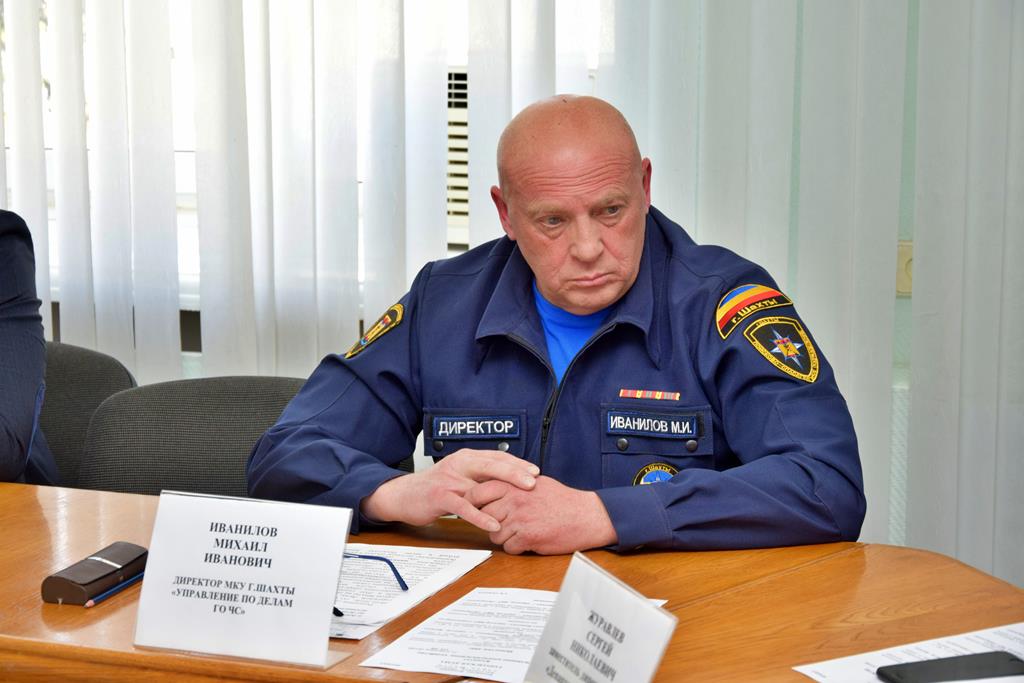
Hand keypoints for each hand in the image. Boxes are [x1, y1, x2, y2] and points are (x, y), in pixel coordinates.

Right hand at [360, 449, 538, 531]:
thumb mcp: (460, 476)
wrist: (403, 495)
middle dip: (515, 472)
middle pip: (492, 465)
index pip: (497, 456)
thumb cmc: (436, 488)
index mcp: (467, 457)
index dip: (517, 463)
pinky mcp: (440, 496)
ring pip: (480, 485)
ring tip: (522, 500)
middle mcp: (459, 464)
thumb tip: (509, 481)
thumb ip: (480, 477)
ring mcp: (449, 479)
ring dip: (502, 493)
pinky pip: (464, 507)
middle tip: (534, 482)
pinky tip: (494, 525)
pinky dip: (481, 517)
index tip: (536, 471)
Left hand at [467, 476, 617, 554]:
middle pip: (484, 516)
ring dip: (505, 536)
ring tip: (521, 531)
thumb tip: (490, 488)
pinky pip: (509, 548)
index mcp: (514, 484)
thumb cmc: (563, 500)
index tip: (472, 508)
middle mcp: (514, 500)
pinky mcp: (527, 537)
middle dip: (492, 522)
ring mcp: (519, 519)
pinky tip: (529, 540)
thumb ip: (512, 483)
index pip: (478, 492)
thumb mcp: (535, 482)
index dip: (472, 502)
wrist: (587, 516)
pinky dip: (517, 547)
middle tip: (505, 523)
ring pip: (495, 534)